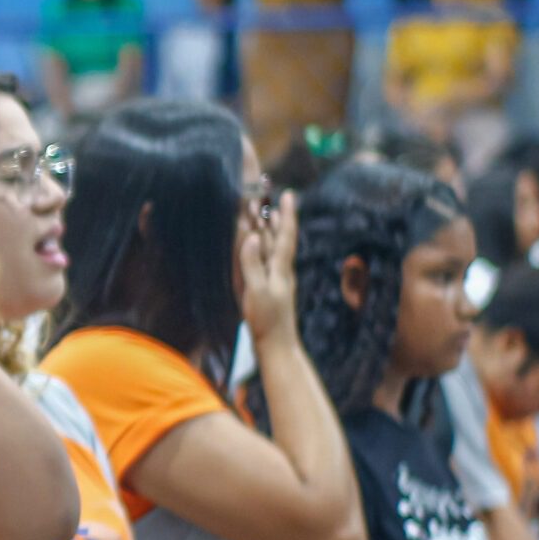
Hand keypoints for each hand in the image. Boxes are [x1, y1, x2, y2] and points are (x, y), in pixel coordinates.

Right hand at [237, 189, 301, 342]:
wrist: (276, 345)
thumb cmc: (267, 320)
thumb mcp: (257, 291)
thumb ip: (252, 265)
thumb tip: (249, 237)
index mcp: (280, 268)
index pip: (285, 235)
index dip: (287, 215)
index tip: (289, 194)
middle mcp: (281, 269)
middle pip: (279, 236)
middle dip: (275, 215)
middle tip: (270, 195)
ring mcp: (276, 278)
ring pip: (273, 247)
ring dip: (270, 228)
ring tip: (266, 210)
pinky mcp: (270, 287)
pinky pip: (267, 260)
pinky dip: (263, 246)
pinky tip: (259, 244)